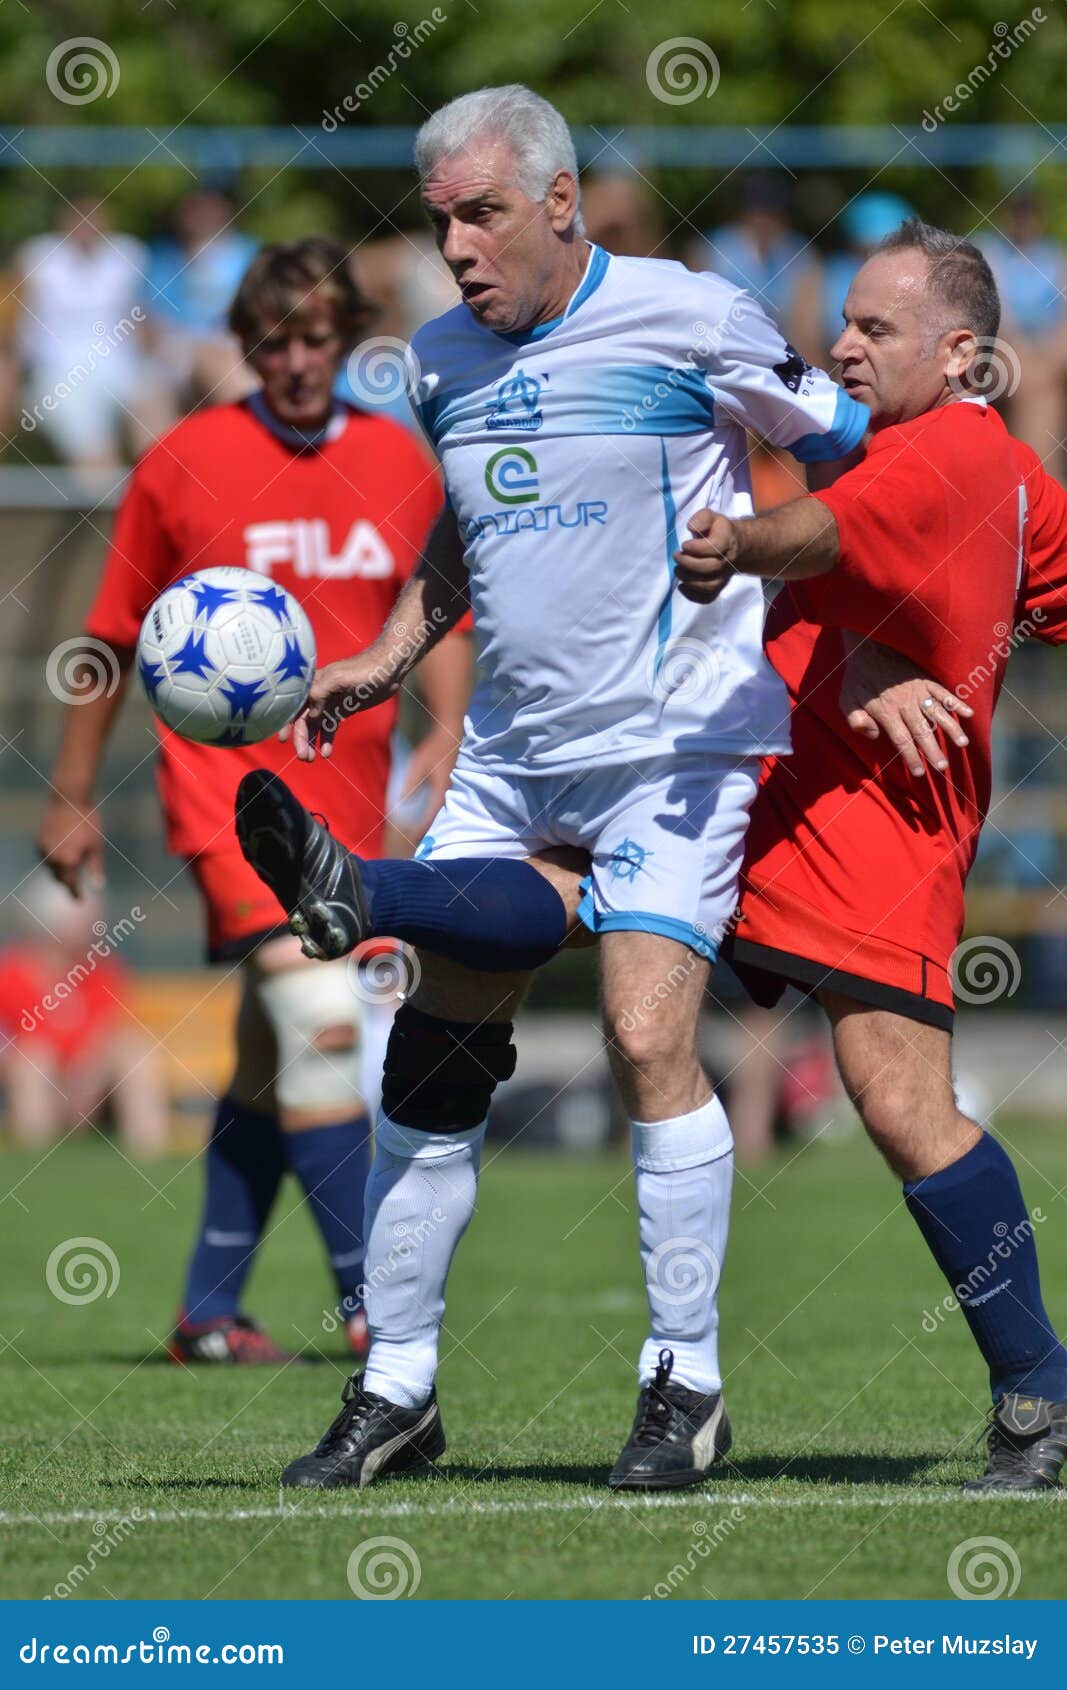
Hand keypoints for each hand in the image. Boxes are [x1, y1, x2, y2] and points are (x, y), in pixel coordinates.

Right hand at [37, 795, 103, 895]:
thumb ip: (95, 868)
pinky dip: (54, 859)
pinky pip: (46, 857)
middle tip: (77, 887)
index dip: (75, 894)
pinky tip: (63, 853)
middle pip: (60, 878)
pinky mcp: (39, 842)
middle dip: (68, 882)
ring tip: (71, 867)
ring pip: (52, 868)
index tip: (80, 900)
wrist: (69, 801)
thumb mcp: (96, 846)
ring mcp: (44, 850)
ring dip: (61, 870)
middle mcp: (53, 858)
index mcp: (69, 861)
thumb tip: (99, 887)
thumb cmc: (88, 823)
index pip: (70, 884)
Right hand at [281, 651, 397, 760]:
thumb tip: (308, 715)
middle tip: (303, 757)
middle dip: (300, 739)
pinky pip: (329, 727)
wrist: (387, 668)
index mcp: (312, 683)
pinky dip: (326, 740)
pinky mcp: (341, 710)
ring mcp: (329, 703)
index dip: (285, 721)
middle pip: (303, 719)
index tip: (282, 739)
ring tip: (310, 759)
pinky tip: (326, 753)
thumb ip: (320, 693)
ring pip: (314, 726)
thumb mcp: (340, 679)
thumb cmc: (363, 669)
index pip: (293, 704)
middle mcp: (317, 694)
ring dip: (310, 742)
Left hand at [398, 729, 458, 837]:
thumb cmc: (433, 748)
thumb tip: (403, 802)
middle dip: (425, 820)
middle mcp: (446, 788)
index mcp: (440, 789)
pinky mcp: (444, 775)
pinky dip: (429, 799)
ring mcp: (447, 782)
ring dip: (428, 810)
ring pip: (436, 801)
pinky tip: (423, 799)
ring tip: (418, 817)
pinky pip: (436, 793)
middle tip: (415, 830)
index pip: (431, 813)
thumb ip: (411, 784)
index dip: (422, 825)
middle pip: (435, 809)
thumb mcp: (418, 765)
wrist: (449, 732)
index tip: (414, 835)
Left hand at [674, 509, 739, 603]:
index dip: (696, 548)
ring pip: (709, 586)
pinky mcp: (718, 587)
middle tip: (676, 556)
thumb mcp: (710, 516)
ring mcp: (724, 576)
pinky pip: (708, 598)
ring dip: (689, 580)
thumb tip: (692, 527)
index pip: (715, 547)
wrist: (733, 545)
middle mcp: (727, 561)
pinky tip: (682, 586)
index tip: (684, 544)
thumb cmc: (716, 530)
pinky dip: (693, 596)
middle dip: (688, 563)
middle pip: (710, 568)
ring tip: (677, 570)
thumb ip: (701, 518)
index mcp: (727, 541)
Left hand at [839, 637, 971, 777]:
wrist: (868, 647)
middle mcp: (905, 703)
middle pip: (922, 731)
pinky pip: (944, 693)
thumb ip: (856, 720)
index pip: (901, 740)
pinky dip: (957, 703)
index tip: (919, 773)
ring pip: (937, 713)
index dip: (911, 757)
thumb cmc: (857, 678)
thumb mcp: (847, 701)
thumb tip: (872, 735)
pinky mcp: (925, 680)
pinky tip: (969, 714)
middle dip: (932, 751)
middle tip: (942, 768)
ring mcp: (918, 691)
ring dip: (951, 729)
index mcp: (886, 711)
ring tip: (962, 744)